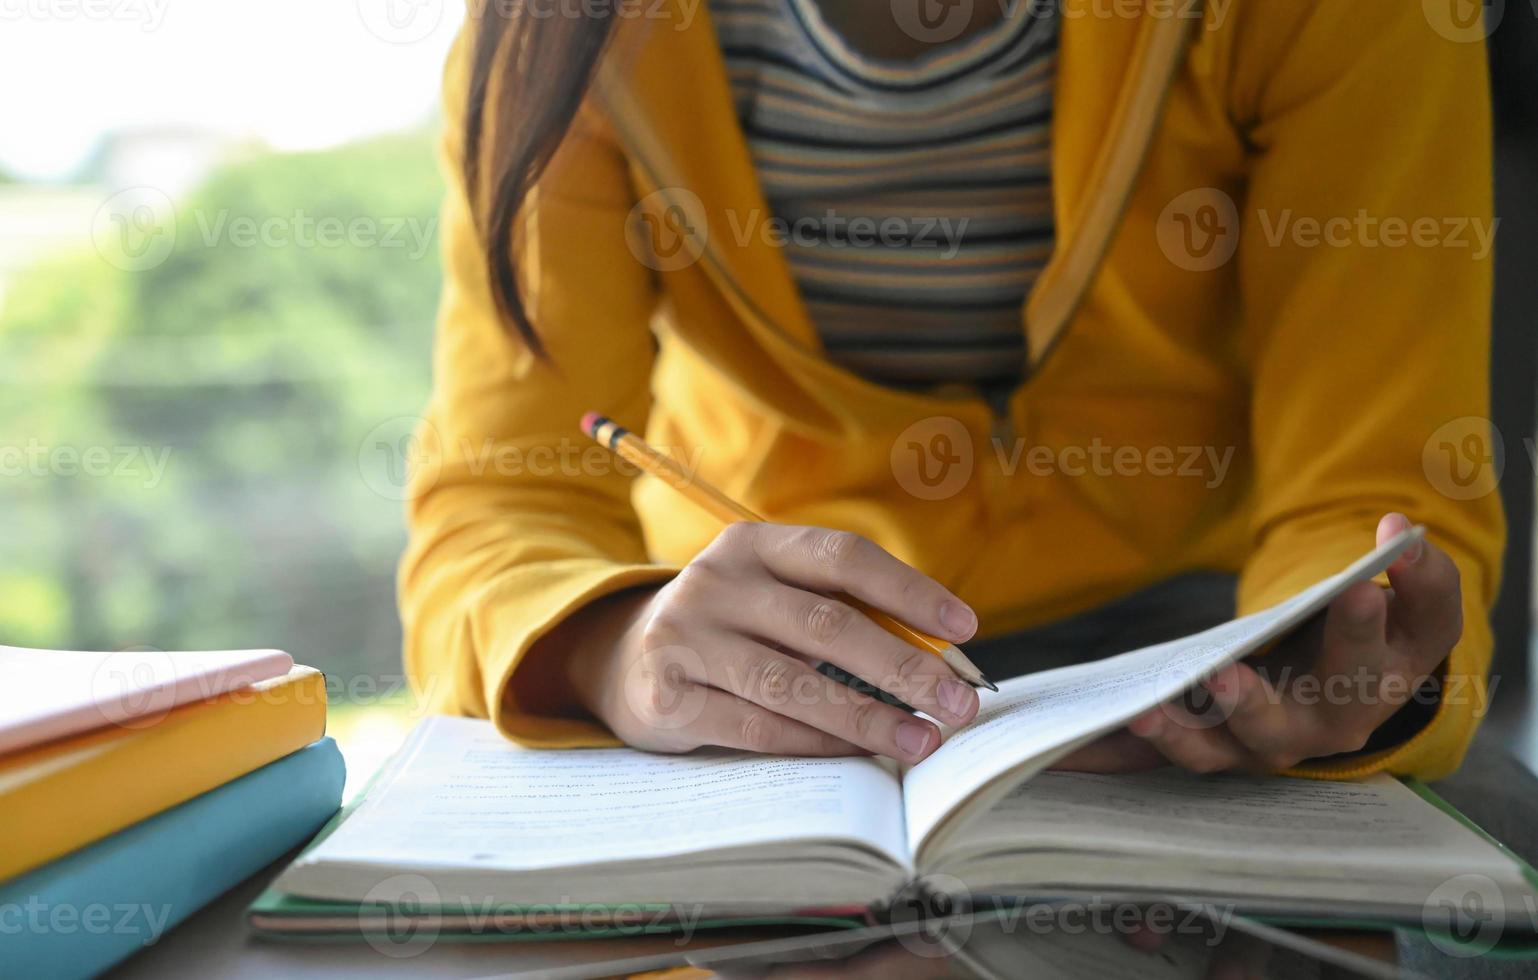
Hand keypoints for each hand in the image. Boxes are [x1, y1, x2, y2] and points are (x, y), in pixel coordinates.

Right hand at [559, 523, 981, 762]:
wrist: (624, 661)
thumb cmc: (733, 630)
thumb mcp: (774, 599)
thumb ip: (840, 613)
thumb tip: (940, 659)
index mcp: (753, 543)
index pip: (842, 556)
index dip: (908, 590)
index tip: (965, 628)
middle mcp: (716, 581)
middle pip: (826, 624)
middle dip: (903, 668)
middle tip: (958, 704)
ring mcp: (685, 637)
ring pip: (794, 682)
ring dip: (868, 717)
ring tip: (922, 741)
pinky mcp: (667, 694)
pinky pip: (757, 726)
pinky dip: (815, 743)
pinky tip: (859, 754)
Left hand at [1121, 512, 1462, 773]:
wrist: (1363, 678)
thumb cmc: (1386, 630)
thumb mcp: (1418, 601)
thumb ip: (1419, 567)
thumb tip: (1398, 527)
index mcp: (1379, 685)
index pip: (1373, 656)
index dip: (1365, 624)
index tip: (1358, 588)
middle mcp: (1322, 727)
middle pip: (1286, 724)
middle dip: (1252, 704)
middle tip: (1221, 675)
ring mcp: (1269, 743)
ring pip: (1221, 751)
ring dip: (1180, 737)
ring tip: (1143, 713)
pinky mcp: (1226, 745)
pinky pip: (1180, 748)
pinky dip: (1141, 746)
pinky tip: (1102, 729)